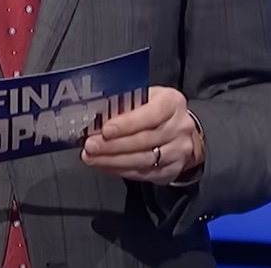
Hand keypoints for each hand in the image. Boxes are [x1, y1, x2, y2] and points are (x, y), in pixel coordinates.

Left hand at [80, 86, 203, 184]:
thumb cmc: (155, 110)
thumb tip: (97, 116)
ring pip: (143, 160)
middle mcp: (179, 127)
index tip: (105, 130)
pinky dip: (121, 170)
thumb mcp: (144, 97)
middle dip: (113, 145)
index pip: (151, 114)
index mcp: (172, 103)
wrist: (180, 131)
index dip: (127, 124)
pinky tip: (105, 165)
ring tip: (92, 158)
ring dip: (113, 161)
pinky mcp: (173, 170)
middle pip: (144, 140)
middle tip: (90, 146)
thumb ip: (125, 104)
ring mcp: (178, 151)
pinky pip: (143, 174)